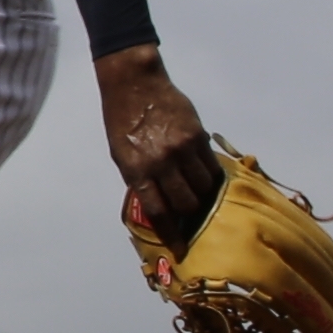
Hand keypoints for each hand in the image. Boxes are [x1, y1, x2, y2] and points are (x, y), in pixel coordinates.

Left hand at [97, 46, 220, 242]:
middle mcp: (161, 163)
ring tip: (197, 192)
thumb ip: (140, 178)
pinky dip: (210, 177)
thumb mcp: (121, 153)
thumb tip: (158, 203)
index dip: (171, 235)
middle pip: (186, 204)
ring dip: (201, 195)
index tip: (180, 249)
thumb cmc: (122, 120)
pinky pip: (211, 167)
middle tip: (188, 213)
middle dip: (188, 215)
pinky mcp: (197, 136)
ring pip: (203, 187)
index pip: (158, 212)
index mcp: (137, 170)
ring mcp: (182, 149)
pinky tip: (206, 178)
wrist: (135, 84)